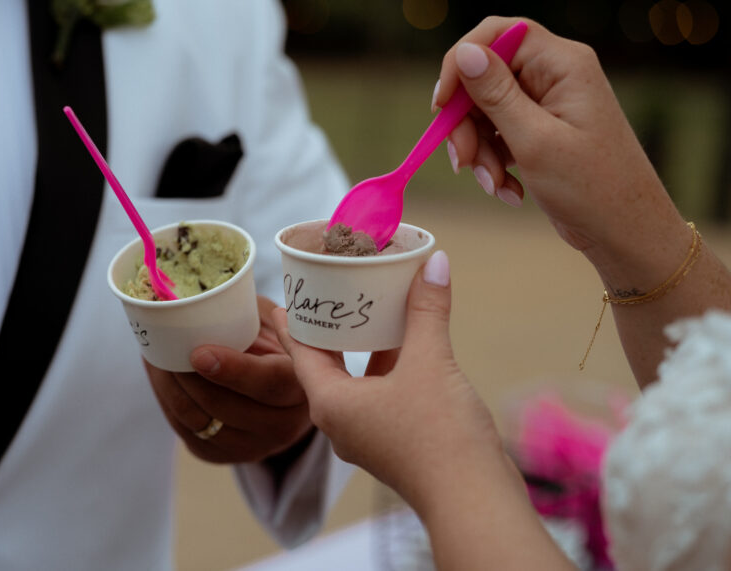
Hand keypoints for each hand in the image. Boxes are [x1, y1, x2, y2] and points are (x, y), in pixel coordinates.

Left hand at [144, 295, 313, 463]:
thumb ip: (254, 314)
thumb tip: (207, 296)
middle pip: (224, 406)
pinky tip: (159, 375)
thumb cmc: (276, 343)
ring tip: (155, 355)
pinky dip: (167, 400)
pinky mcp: (223, 456)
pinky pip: (186, 431)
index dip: (233, 370)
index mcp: (302, 385)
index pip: (268, 383)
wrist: (283, 394)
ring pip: (199, 420)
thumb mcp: (276, 323)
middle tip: (161, 343)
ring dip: (170, 386)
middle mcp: (284, 425)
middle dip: (186, 376)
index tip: (198, 353)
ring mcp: (253, 447)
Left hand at [277, 250, 572, 568]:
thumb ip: (426, 310)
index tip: (288, 295)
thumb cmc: (440, 436)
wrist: (474, 501)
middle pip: (325, 365)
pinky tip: (406, 344)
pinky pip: (378, 395)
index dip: (296, 320)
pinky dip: (386, 367)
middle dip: (330, 330)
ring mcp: (367, 435)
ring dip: (362, 347)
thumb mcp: (430, 362)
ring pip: (355, 381)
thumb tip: (433, 262)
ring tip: (368, 309)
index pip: (300, 352)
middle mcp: (340, 422)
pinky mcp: (393, 443)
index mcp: (330, 403)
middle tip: (331, 294)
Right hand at [437, 17, 684, 273]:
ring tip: (493, 185)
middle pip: (485, 77)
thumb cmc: (590, 188)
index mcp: (563, 64)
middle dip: (467, 122)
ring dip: (480, 150)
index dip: (461, 63)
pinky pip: (499, 133)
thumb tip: (464, 52)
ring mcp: (549, 103)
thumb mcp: (533, 141)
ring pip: (486, 110)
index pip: (497, 34)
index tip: (440, 106)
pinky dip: (494, 162)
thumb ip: (495, 94)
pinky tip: (507, 189)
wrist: (625, 232)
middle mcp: (556, 75)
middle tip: (464, 161)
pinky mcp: (542, 130)